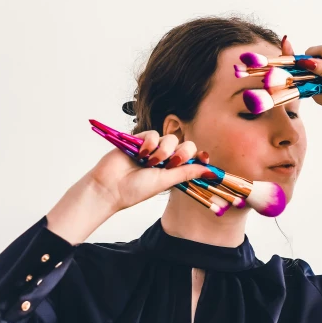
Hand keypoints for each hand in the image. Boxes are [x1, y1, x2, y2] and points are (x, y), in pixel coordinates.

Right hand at [86, 130, 212, 212]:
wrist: (110, 187)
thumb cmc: (135, 189)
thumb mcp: (165, 181)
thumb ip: (187, 173)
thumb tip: (210, 172)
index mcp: (173, 170)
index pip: (193, 158)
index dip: (200, 156)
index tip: (204, 158)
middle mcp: (165, 159)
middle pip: (185, 145)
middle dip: (182, 153)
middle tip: (171, 164)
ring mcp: (153, 149)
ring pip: (170, 138)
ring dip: (163, 151)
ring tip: (149, 163)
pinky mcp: (139, 140)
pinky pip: (154, 133)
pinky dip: (150, 143)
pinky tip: (141, 154)